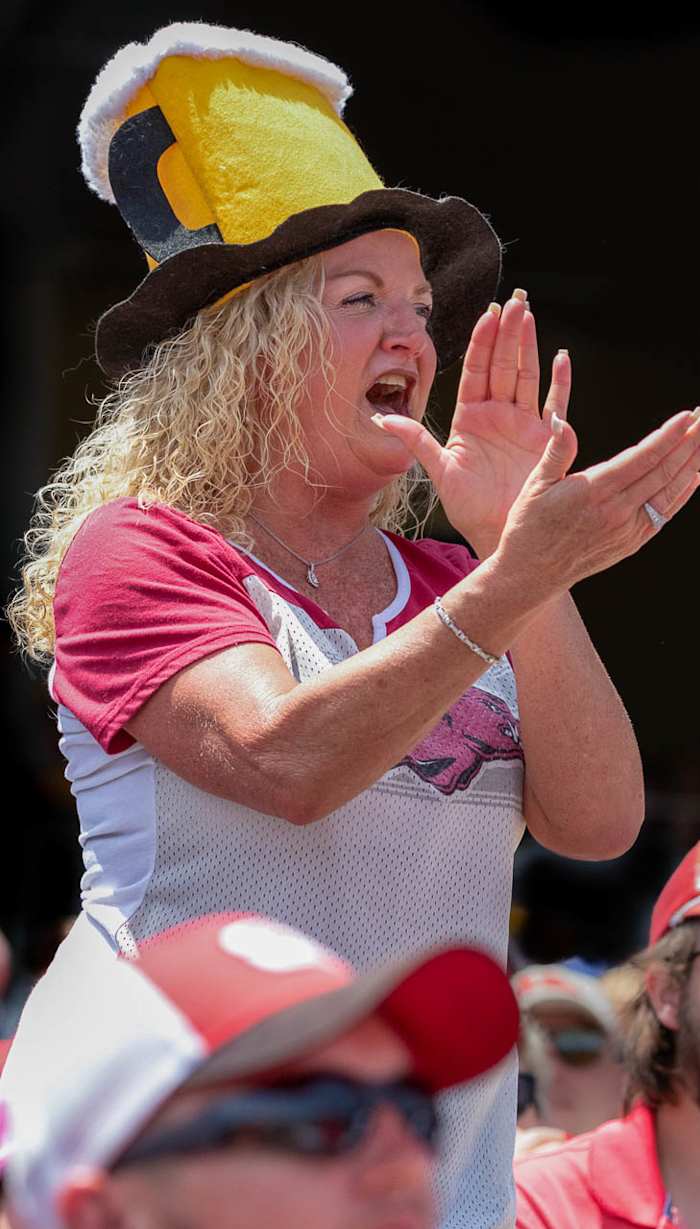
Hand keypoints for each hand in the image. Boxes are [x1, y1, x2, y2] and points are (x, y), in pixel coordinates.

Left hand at [373, 290, 569, 554]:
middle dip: (508, 333)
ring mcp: (524, 424)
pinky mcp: (547, 439)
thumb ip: (415, 441)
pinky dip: (560, 382)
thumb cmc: (468, 508)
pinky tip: (562, 357)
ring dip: (529, 346)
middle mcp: (498, 415)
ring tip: (530, 315)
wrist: (498, 535)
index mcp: (470, 418)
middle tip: (515, 301)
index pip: (476, 372)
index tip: (488, 313)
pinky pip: (555, 404)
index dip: (482, 342)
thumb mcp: (439, 472)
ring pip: (527, 376)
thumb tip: (379, 421)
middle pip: (504, 366)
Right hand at [494, 405, 699, 602]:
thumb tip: (561, 420)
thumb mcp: (535, 484)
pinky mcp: (631, 542)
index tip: (686, 417)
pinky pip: (664, 513)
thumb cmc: (529, 526)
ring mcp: (628, 529)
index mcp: (595, 491)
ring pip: (670, 492)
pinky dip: (683, 493)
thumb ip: (556, 450)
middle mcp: (617, 511)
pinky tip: (694, 475)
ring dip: (692, 463)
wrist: (532, 574)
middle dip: (689, 442)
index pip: (643, 458)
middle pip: (664, 471)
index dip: (669, 436)